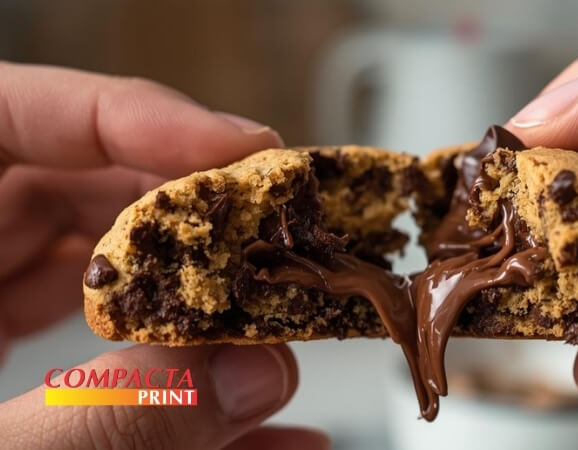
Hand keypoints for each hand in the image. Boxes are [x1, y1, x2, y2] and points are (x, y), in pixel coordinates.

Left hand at [0, 61, 327, 449]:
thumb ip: (102, 423)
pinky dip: (182, 390)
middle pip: (82, 192)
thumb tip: (245, 371)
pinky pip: (109, 357)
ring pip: (112, 278)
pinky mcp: (24, 388)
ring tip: (277, 335)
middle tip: (274, 247)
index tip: (234, 150)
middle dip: (192, 224)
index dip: (128, 115)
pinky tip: (258, 429)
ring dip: (202, 310)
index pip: (10, 117)